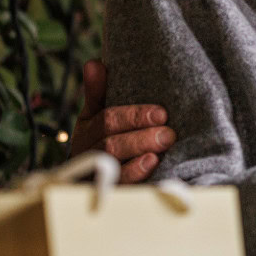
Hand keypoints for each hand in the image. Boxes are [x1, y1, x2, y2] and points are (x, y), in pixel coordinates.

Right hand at [71, 60, 175, 182]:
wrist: (92, 181)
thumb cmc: (100, 139)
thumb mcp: (95, 115)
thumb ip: (97, 92)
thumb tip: (94, 63)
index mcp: (87, 130)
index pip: (106, 120)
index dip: (133, 116)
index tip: (161, 113)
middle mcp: (89, 153)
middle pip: (111, 144)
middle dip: (141, 137)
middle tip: (169, 133)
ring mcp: (97, 175)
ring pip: (115, 166)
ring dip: (140, 154)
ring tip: (164, 146)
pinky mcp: (110, 192)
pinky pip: (120, 187)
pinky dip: (136, 175)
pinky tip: (153, 166)